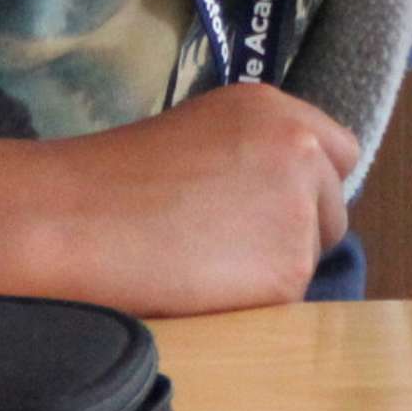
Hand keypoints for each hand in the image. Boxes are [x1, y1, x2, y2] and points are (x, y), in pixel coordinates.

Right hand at [0, 82, 360, 315]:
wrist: (75, 220)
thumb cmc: (114, 179)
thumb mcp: (200, 133)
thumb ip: (253, 152)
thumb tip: (283, 190)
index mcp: (277, 110)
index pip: (337, 152)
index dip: (308, 184)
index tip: (272, 207)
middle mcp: (301, 150)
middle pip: (332, 206)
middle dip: (296, 228)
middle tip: (231, 244)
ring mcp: (299, 208)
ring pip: (311, 253)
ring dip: (273, 265)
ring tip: (205, 263)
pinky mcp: (288, 268)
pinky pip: (286, 294)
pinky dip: (253, 300)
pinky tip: (203, 285)